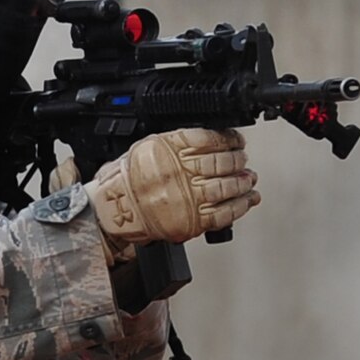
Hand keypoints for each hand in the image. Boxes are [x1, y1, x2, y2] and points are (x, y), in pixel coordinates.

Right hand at [86, 128, 259, 248]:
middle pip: (222, 162)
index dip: (229, 139)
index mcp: (168, 150)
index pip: (209, 139)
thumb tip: (212, 142)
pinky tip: (247, 200)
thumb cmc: (127, 181)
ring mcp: (187, 197)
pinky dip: (240, 206)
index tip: (236, 141)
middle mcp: (179, 172)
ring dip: (243, 183)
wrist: (111, 211)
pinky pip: (224, 213)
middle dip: (238, 161)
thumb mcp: (147, 148)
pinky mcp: (192, 220)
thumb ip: (178, 143)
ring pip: (227, 186)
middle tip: (242, 160)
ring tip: (248, 180)